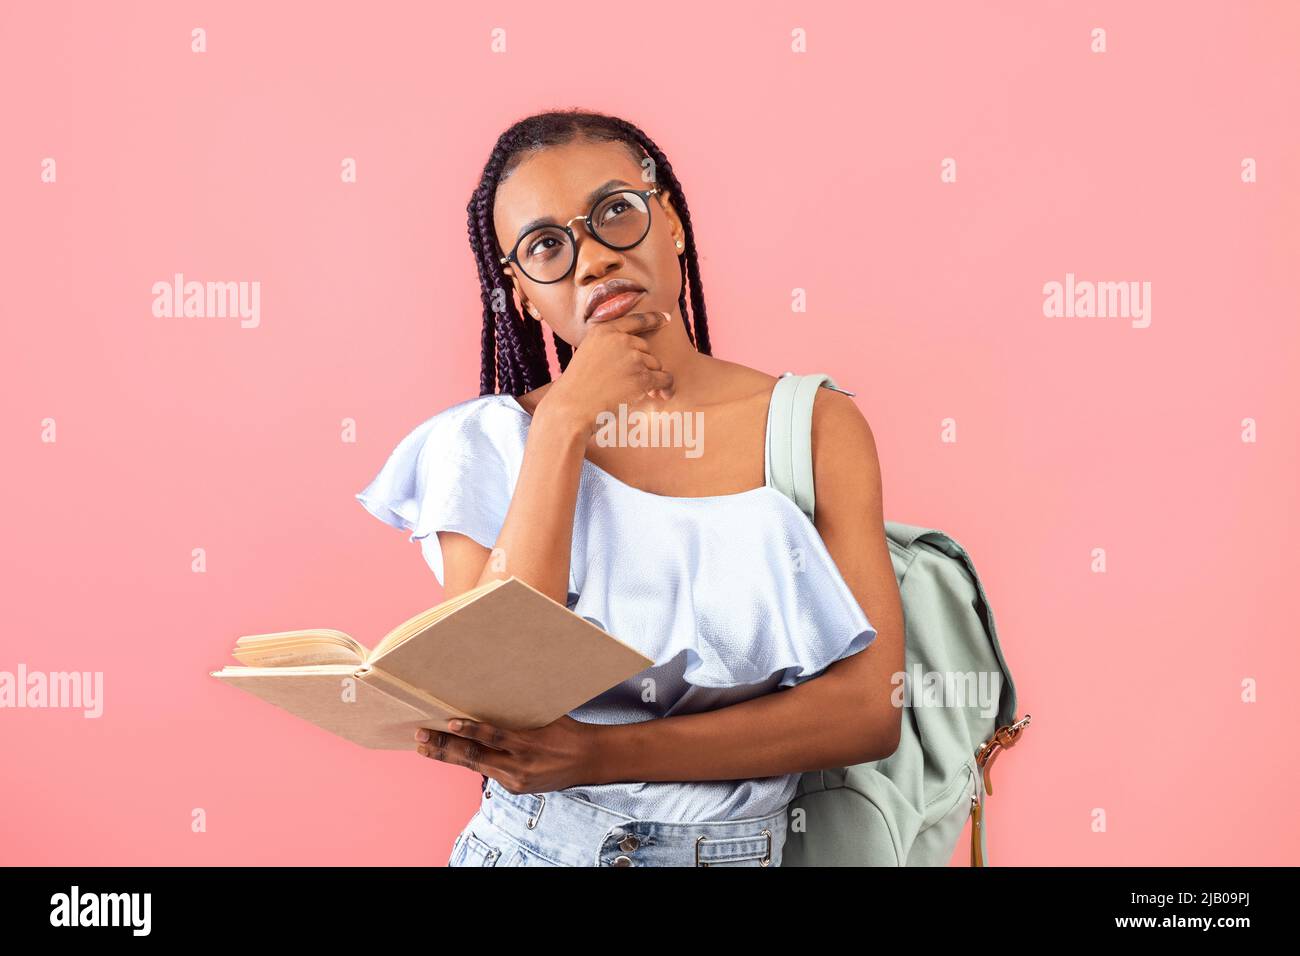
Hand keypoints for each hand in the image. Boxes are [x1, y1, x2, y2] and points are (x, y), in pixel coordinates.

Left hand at [413, 716, 602, 793]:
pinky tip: (450, 754)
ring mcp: (516, 781)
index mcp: (529, 744)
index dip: (470, 730)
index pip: (493, 737)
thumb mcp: (545, 716)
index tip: (449, 722)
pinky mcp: (515, 788)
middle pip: (474, 757)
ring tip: (424, 747)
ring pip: (475, 766)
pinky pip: (488, 772)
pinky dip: (470, 761)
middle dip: (443, 746)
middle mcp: (519, 766)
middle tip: (420, 736)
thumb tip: (491, 694)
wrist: (589, 760)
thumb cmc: (568, 731)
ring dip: (447, 756)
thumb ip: (517, 713)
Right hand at [542, 311, 674, 437]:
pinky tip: (661, 395)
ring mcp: (632, 358)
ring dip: (651, 379)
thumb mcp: (586, 354)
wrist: (572, 407)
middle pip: (646, 350)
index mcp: (604, 331)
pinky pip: (665, 379)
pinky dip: (666, 388)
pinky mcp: (642, 377)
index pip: (635, 320)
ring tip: (636, 393)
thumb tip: (638, 355)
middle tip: (630, 383)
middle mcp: (620, 340)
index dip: (654, 318)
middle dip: (642, 366)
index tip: (667, 318)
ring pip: (655, 365)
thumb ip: (608, 347)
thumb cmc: (576, 387)